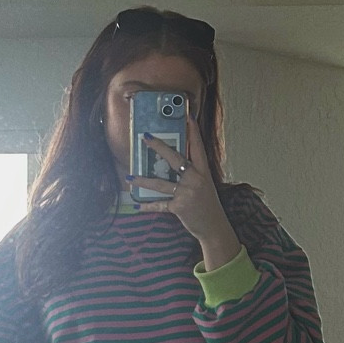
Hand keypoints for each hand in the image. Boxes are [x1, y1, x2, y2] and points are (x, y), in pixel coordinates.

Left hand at [128, 114, 241, 269]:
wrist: (214, 226)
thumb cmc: (207, 204)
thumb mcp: (204, 184)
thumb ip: (192, 172)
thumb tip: (175, 161)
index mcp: (203, 172)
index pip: (198, 147)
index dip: (193, 132)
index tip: (187, 116)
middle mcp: (196, 180)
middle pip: (176, 159)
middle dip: (159, 147)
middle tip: (145, 137)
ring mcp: (187, 193)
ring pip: (161, 183)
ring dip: (143, 180)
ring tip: (129, 176)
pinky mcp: (179, 206)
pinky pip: (160, 204)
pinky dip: (148, 205)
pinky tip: (137, 205)